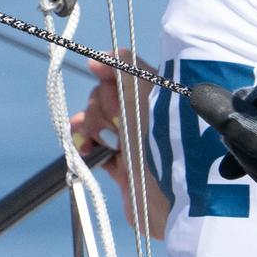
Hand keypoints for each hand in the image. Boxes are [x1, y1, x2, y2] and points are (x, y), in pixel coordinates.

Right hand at [72, 61, 168, 236]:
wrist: (171, 196)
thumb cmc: (162, 139)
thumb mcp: (145, 95)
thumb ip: (124, 70)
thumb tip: (96, 59)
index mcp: (157, 93)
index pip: (123, 71)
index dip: (109, 71)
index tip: (97, 71)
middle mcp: (145, 114)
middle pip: (104, 96)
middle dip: (101, 107)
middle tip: (117, 124)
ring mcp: (133, 141)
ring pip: (96, 121)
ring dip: (90, 126)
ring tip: (101, 141)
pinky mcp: (122, 166)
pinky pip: (94, 147)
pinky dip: (85, 144)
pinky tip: (85, 147)